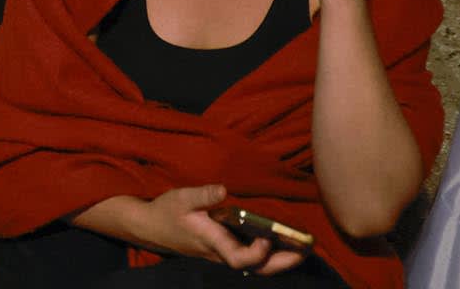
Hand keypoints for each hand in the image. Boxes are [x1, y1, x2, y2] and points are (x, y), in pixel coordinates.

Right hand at [133, 185, 299, 272]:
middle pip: (258, 270)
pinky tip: (283, 240)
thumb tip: (224, 189)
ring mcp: (225, 253)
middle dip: (285, 262)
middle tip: (307, 249)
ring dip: (282, 260)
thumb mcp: (181, 198)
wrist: (152, 227)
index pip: (240, 259)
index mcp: (213, 242)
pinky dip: (271, 253)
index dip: (258, 253)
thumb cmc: (167, 213)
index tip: (267, 234)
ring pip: (258, 267)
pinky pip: (253, 258)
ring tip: (303, 245)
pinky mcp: (226, 249)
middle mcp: (222, 253)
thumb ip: (203, 194)